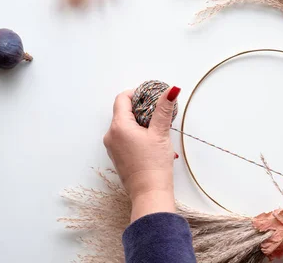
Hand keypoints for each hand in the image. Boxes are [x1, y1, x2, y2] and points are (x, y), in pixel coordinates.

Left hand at [103, 86, 180, 221]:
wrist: (149, 192)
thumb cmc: (154, 164)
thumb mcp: (160, 133)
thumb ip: (164, 109)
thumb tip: (171, 90)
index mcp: (119, 126)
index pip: (122, 99)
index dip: (137, 93)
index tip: (151, 96)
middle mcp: (111, 135)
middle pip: (123, 111)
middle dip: (140, 108)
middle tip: (157, 111)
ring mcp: (112, 147)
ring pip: (124, 125)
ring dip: (138, 121)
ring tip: (156, 128)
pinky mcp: (117, 156)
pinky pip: (123, 137)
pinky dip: (135, 133)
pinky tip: (150, 141)